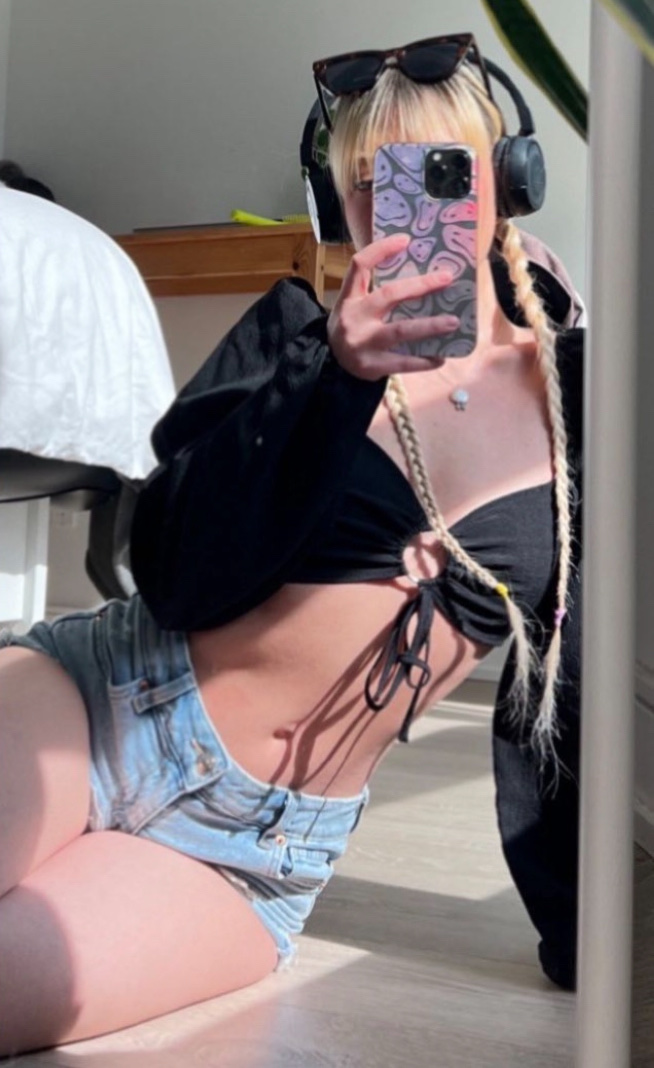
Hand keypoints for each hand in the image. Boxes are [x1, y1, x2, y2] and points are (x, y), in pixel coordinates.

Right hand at [327, 233, 458, 380]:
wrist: (331, 364)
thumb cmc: (352, 327)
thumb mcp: (353, 305)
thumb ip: (375, 291)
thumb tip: (421, 275)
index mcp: (349, 298)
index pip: (360, 265)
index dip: (381, 250)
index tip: (406, 239)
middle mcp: (354, 318)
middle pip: (388, 295)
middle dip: (420, 285)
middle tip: (447, 278)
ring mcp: (362, 344)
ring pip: (400, 330)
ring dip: (430, 326)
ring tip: (453, 322)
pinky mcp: (372, 366)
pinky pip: (403, 362)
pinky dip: (424, 360)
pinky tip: (441, 358)